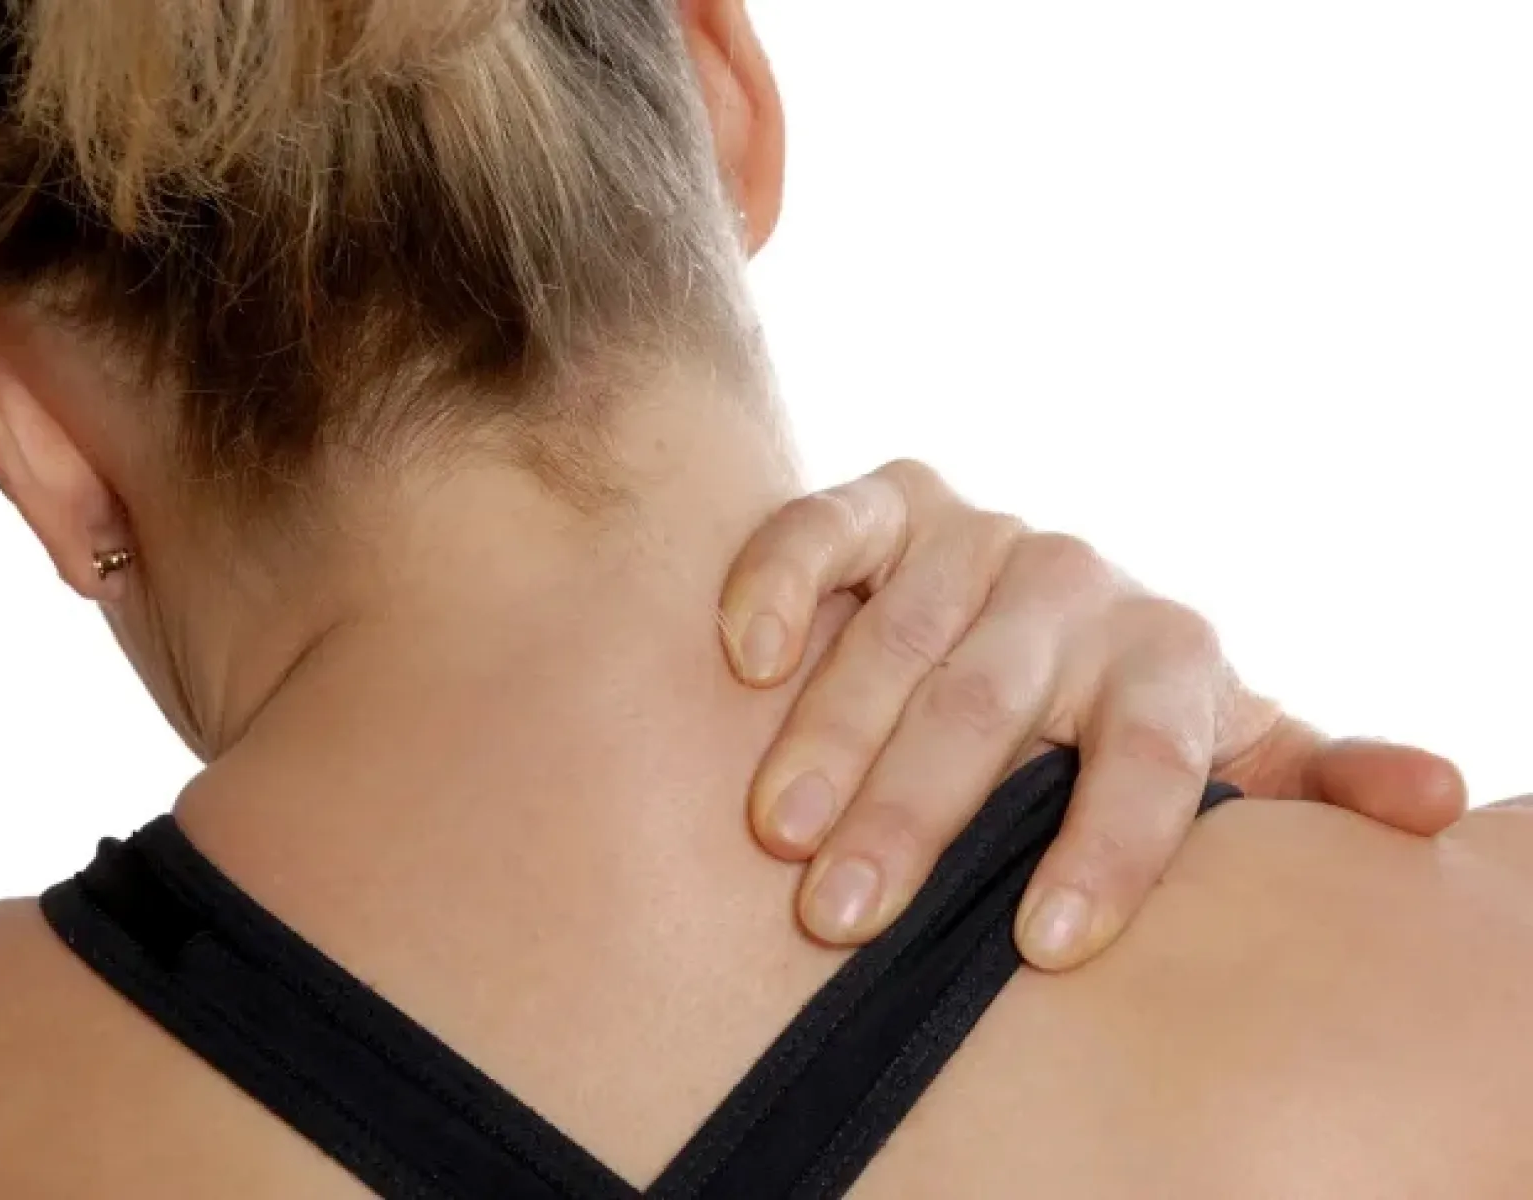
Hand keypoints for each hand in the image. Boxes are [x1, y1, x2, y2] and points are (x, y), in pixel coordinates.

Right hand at [720, 460, 1465, 968]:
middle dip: (916, 818)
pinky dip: (782, 581)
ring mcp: (976, 536)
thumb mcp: (1219, 750)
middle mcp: (1076, 586)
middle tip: (844, 919)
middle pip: (994, 706)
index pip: (1153, 760)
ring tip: (777, 831)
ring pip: (900, 634)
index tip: (1044, 947)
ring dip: (830, 734)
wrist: (1018, 606)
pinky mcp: (888, 501)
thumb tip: (1444, 799)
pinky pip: (826, 524)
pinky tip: (748, 658)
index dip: (1107, 852)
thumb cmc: (1110, 724)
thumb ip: (1308, 779)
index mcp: (1170, 658)